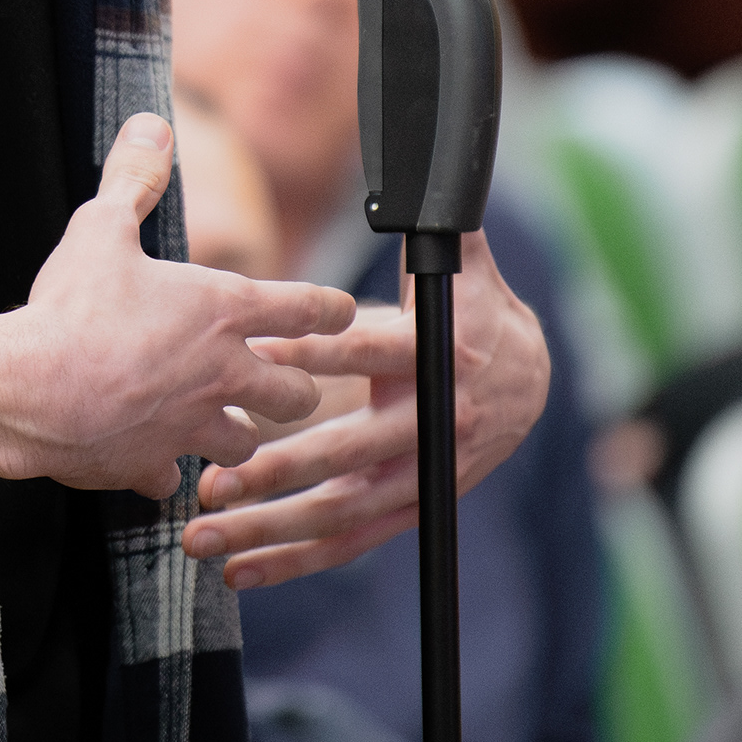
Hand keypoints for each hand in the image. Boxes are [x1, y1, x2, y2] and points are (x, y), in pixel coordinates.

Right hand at [0, 115, 354, 499]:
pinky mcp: (150, 464)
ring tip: (223, 424)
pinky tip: (149, 457)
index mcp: (220, 311)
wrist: (30, 390)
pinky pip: (171, 476)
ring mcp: (189, 426)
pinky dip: (164, 467)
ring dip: (236, 434)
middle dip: (294, 388)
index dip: (331, 309)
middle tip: (282, 380)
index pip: (307, 309)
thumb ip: (134, 178)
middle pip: (295, 394)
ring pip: (244, 444)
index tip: (340, 311)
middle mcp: (220, 373)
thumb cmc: (72, 308)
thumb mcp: (101, 227)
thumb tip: (152, 126)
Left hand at [179, 227, 548, 582]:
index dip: (315, 355)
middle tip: (210, 479)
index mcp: (433, 352)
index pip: (367, 351)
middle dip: (276, 469)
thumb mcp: (463, 265)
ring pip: (340, 511)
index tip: (253, 358)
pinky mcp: (413, 508)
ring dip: (270, 528)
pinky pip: (348, 542)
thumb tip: (417, 172)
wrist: (536, 381)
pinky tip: (240, 570)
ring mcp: (421, 475)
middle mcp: (430, 422)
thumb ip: (429, 225)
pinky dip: (294, 560)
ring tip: (204, 534)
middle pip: (347, 452)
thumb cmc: (475, 310)